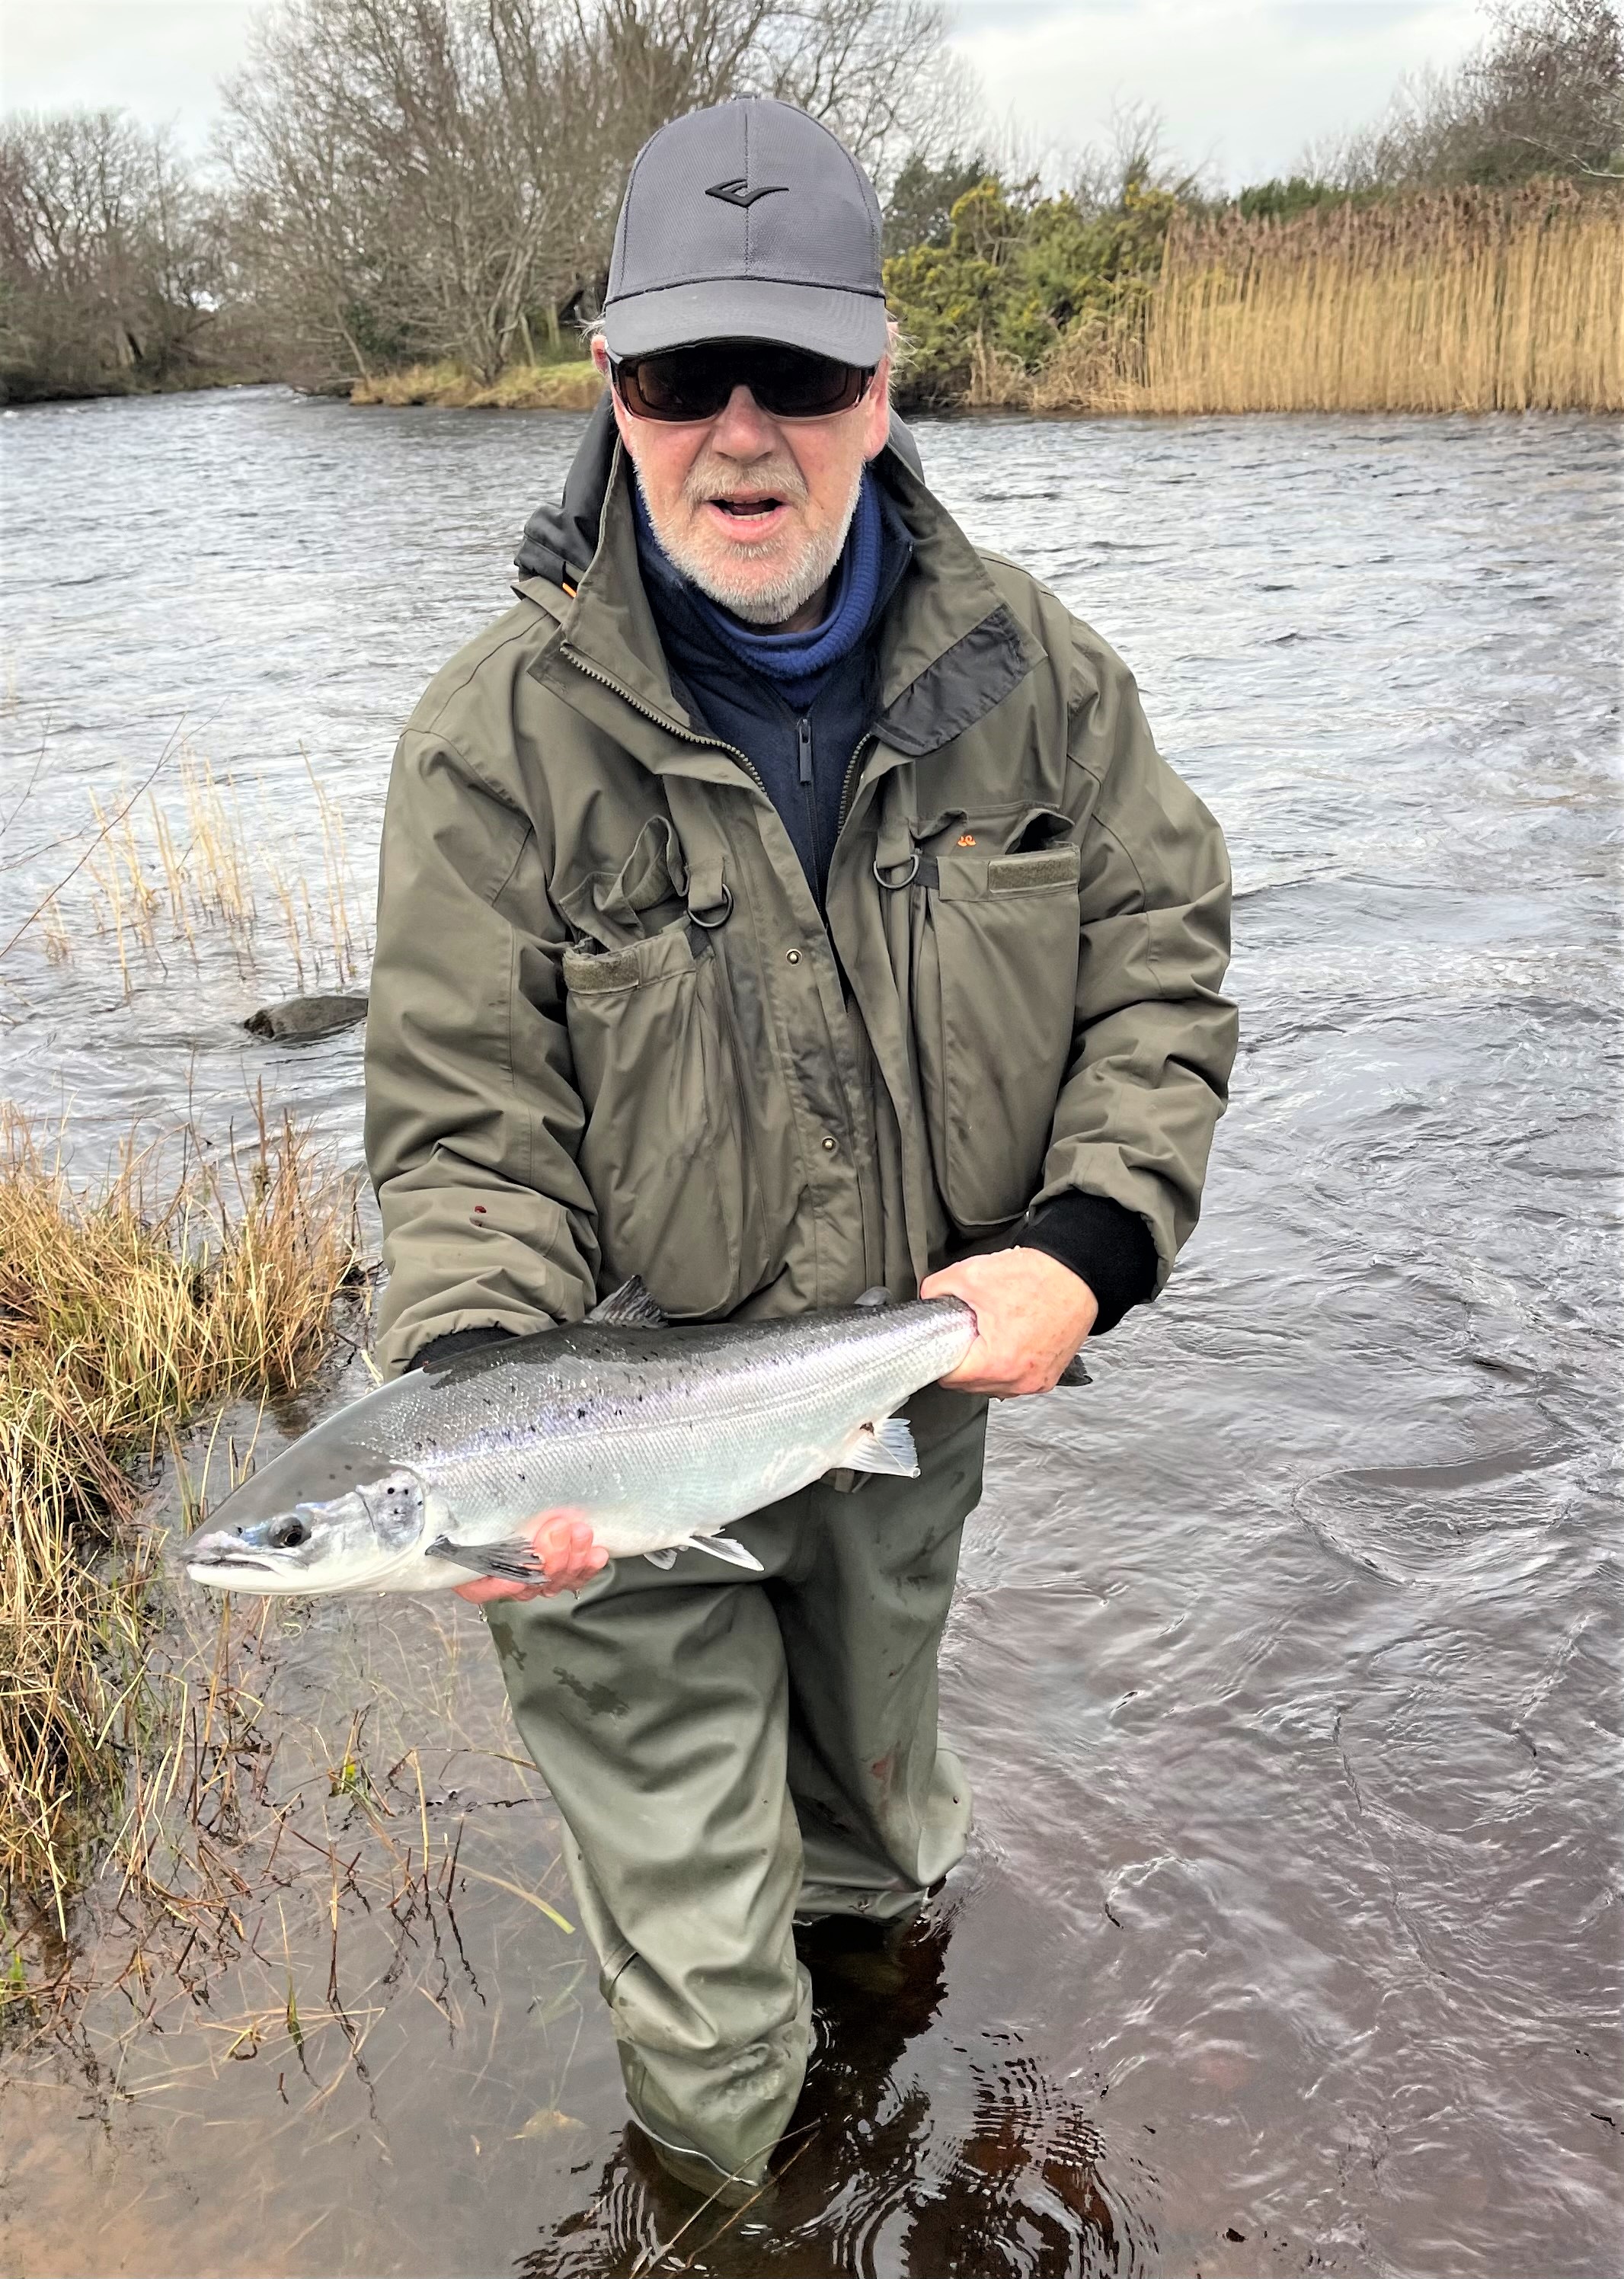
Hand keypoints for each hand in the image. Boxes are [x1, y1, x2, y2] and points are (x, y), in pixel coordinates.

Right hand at [454, 1508, 607, 1603]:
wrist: (505, 1509)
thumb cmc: (478, 1515)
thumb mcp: (471, 1517)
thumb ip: (478, 1524)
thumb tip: (478, 1511)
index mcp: (474, 1577)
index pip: (489, 1587)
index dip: (509, 1577)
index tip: (524, 1560)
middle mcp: (504, 1584)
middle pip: (530, 1582)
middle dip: (550, 1556)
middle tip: (558, 1528)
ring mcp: (534, 1581)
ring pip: (555, 1580)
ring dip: (572, 1556)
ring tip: (581, 1532)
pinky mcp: (558, 1574)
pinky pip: (574, 1578)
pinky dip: (587, 1566)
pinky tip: (597, 1554)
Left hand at [921, 1248, 1098, 1397]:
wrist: (1078, 1275)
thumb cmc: (1038, 1277)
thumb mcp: (973, 1274)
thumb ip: (937, 1288)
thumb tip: (928, 1299)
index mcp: (997, 1363)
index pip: (949, 1378)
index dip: (939, 1356)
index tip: (941, 1343)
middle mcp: (1019, 1381)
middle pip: (970, 1386)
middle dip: (963, 1361)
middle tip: (967, 1332)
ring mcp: (1036, 1382)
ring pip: (993, 1386)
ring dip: (985, 1367)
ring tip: (990, 1335)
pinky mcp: (1049, 1377)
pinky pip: (1015, 1381)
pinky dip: (1006, 1366)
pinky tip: (1008, 1341)